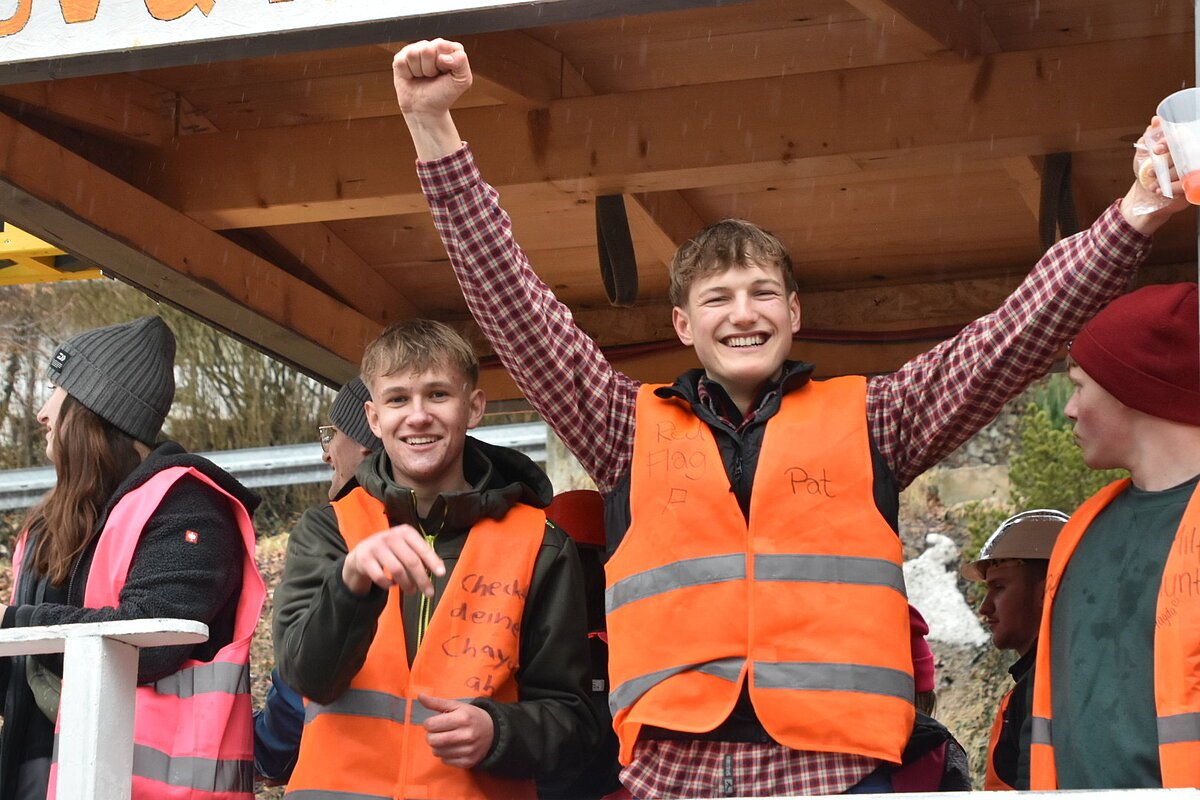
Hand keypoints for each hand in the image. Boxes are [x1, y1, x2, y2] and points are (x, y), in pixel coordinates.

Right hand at [341, 525, 444, 596]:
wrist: (361, 553)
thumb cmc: (391, 551)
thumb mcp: (406, 548)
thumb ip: (421, 555)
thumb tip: (439, 568)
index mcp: (405, 532)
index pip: (422, 547)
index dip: (432, 561)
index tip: (441, 574)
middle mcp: (390, 536)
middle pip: (411, 561)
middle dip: (422, 579)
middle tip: (429, 593)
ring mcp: (376, 547)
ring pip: (397, 570)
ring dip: (407, 584)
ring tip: (412, 591)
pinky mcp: (364, 559)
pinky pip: (380, 577)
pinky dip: (388, 584)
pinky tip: (391, 584)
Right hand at [393, 39, 472, 117]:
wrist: (426, 109)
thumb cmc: (444, 93)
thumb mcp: (462, 80)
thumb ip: (461, 61)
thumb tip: (442, 56)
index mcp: (448, 47)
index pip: (441, 45)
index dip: (443, 63)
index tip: (445, 73)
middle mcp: (431, 45)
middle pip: (426, 49)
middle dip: (430, 68)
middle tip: (433, 77)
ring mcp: (415, 50)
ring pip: (412, 54)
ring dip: (419, 71)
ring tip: (423, 77)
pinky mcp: (401, 58)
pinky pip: (401, 61)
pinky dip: (407, 74)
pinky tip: (412, 77)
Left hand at [418, 693, 493, 768]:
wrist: (493, 732)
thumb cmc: (470, 716)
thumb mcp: (456, 706)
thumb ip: (436, 702)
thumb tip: (420, 696)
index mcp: (462, 718)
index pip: (431, 725)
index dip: (429, 723)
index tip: (435, 721)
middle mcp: (466, 735)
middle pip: (432, 740)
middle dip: (431, 735)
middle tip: (439, 731)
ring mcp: (468, 750)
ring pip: (436, 752)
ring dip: (437, 745)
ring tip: (446, 738)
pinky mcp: (467, 762)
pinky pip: (444, 761)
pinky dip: (445, 754)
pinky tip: (453, 747)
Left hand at [1121, 116, 1189, 233]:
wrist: (1145, 193)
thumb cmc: (1146, 170)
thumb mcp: (1144, 153)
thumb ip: (1150, 137)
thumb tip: (1155, 120)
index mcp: (1180, 146)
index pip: (1182, 138)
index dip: (1169, 142)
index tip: (1156, 149)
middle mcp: (1189, 156)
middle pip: (1184, 154)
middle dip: (1166, 163)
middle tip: (1150, 172)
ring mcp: (1193, 170)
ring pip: (1185, 171)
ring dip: (1166, 178)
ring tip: (1152, 184)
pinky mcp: (1193, 185)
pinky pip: (1187, 185)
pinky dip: (1172, 189)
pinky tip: (1160, 191)